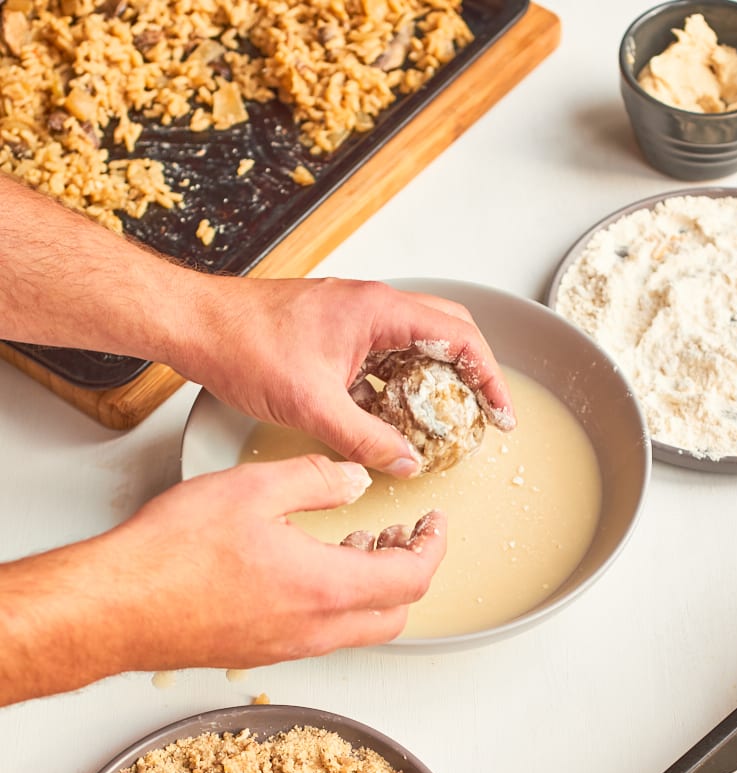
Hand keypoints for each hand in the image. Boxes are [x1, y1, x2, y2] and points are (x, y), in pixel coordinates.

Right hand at [0, 456, 446, 704]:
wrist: (117, 607)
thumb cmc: (173, 554)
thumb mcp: (254, 489)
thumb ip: (317, 479)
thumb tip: (354, 479)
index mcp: (327, 589)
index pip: (412, 578)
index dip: (433, 548)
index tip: (433, 524)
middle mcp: (316, 629)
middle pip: (395, 613)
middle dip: (410, 572)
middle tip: (401, 536)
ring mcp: (289, 647)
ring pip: (359, 628)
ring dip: (372, 588)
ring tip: (357, 544)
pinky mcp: (262, 651)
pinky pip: (322, 633)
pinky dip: (337, 601)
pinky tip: (309, 567)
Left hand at [182, 275, 514, 476]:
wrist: (194, 324)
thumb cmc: (242, 345)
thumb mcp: (312, 405)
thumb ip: (364, 439)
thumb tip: (404, 462)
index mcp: (378, 310)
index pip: (460, 336)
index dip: (489, 378)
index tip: (500, 413)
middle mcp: (372, 304)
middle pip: (448, 331)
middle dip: (471, 374)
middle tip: (479, 415)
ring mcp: (354, 314)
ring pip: (416, 341)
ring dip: (433, 378)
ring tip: (439, 421)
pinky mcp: (336, 329)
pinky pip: (385, 352)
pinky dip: (399, 381)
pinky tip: (388, 415)